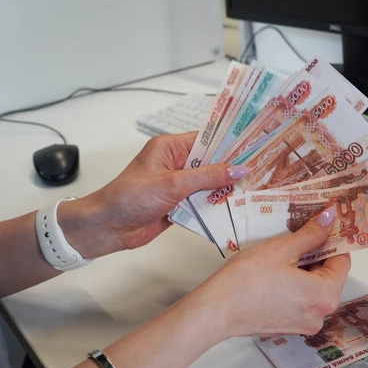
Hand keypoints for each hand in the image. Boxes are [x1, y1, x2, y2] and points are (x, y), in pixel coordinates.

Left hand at [58, 132, 249, 256]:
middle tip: (260, 170)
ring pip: (209, 184)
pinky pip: (202, 202)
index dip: (229, 143)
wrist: (107, 227)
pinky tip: (234, 207)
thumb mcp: (172, 183)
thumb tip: (238, 169)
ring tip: (254, 189)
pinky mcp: (178, 204)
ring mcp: (177, 185)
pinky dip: (215, 205)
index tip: (253, 145)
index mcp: (170, 148)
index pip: (206, 140)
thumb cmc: (130, 197)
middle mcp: (175, 163)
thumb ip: (207, 177)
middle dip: (231, 168)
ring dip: (225, 189)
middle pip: (211, 163)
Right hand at [191, 207, 351, 338]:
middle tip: (299, 235)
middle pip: (329, 276)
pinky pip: (300, 300)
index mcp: (325, 296)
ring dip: (304, 269)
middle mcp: (320, 315)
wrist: (216, 310)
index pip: (342, 261)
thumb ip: (310, 234)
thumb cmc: (247, 278)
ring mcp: (304, 324)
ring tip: (283, 253)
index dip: (333, 240)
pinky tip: (275, 272)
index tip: (322, 225)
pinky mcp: (289, 327)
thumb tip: (330, 217)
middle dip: (317, 254)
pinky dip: (294, 285)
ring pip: (313, 288)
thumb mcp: (281, 249)